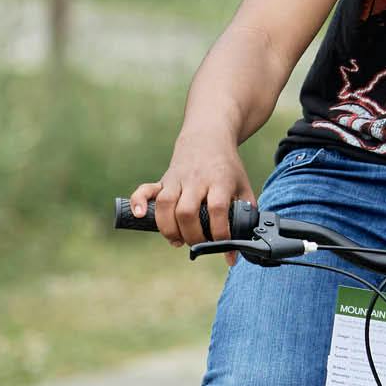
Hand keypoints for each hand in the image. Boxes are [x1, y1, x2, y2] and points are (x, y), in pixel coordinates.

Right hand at [128, 133, 255, 266]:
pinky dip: (139, 203)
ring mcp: (177, 179)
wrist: (208, 138)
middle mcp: (196, 180)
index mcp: (219, 181)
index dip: (219, 232)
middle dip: (192, 235)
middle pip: (187, 211)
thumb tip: (243, 243)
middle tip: (198, 245)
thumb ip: (246, 212)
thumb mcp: (243, 186)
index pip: (217, 209)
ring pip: (166, 205)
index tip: (224, 246)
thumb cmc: (227, 168)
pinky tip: (139, 216)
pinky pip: (145, 190)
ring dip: (168, 228)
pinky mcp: (163, 180)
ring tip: (176, 240)